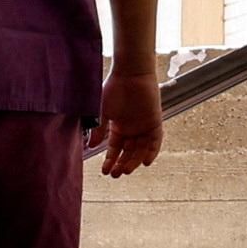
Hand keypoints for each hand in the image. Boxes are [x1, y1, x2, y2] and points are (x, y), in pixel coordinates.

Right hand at [94, 59, 166, 176]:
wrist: (131, 73)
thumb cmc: (114, 88)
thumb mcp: (103, 112)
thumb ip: (99, 129)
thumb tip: (91, 146)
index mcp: (119, 127)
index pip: (115, 149)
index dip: (110, 160)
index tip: (105, 171)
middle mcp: (132, 129)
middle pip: (129, 152)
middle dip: (122, 164)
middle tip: (116, 174)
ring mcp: (144, 126)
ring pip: (141, 149)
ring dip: (134, 161)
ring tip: (126, 170)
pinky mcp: (155, 122)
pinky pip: (155, 141)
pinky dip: (152, 151)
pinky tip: (146, 162)